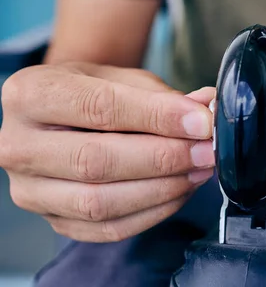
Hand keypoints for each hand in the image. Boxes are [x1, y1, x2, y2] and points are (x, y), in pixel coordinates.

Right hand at [0, 63, 215, 241]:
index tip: (200, 122)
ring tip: (198, 170)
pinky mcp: (53, 220)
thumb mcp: (122, 77)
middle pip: (95, 161)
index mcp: (30, 94)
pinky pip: (107, 229)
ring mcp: (30, 190)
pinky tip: (180, 191)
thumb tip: (204, 110)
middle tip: (205, 151)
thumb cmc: (93, 91)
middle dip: (163, 158)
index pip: (98, 108)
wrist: (64, 115)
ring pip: (100, 202)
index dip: (156, 117)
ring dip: (161, 189)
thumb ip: (161, 95)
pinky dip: (152, 212)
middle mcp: (17, 145)